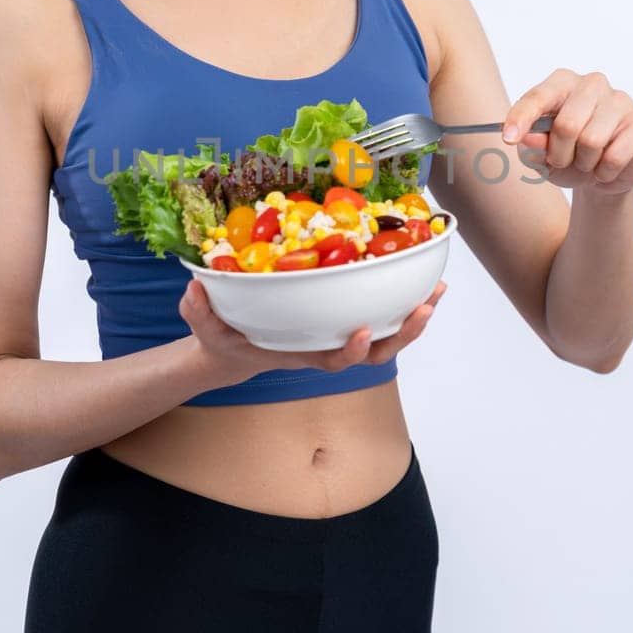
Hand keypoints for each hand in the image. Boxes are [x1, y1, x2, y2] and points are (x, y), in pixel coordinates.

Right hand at [179, 276, 448, 381]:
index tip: (363, 332)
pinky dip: (402, 295)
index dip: (353, 351)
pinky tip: (419, 273)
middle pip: (378, 350)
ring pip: (389, 333)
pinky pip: (381, 309)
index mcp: (303, 353)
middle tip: (425, 307)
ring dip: (416, 314)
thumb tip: (194, 287)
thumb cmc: (225, 339)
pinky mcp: (345, 314)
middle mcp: (328, 345)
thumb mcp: (206, 328)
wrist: (235, 346)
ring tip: (438, 290)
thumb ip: (200, 312)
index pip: (334, 360)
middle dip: (405, 333)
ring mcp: (340, 332)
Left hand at [501, 68, 632, 195]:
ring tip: (586, 164)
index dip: (521, 118)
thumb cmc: (568, 155)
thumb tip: (525, 138)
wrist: (604, 174)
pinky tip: (606, 167)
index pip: (538, 97)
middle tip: (561, 162)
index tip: (508, 139)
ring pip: (592, 141)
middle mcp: (592, 84)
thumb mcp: (541, 156)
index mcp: (562, 84)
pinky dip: (603, 173)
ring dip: (583, 165)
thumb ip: (531, 146)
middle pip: (567, 125)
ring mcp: (620, 101)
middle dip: (559, 154)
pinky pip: (614, 157)